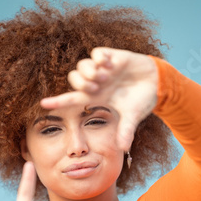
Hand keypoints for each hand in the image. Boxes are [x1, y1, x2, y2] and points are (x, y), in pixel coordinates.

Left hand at [40, 47, 158, 150]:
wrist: (158, 83)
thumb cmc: (142, 100)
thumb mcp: (133, 116)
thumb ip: (126, 131)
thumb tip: (123, 149)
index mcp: (97, 98)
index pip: (72, 99)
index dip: (57, 101)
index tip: (43, 104)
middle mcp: (96, 83)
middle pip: (73, 78)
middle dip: (81, 83)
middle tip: (97, 88)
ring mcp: (102, 69)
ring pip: (82, 65)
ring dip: (90, 72)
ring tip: (105, 77)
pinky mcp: (111, 56)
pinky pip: (96, 52)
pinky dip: (100, 58)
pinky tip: (111, 64)